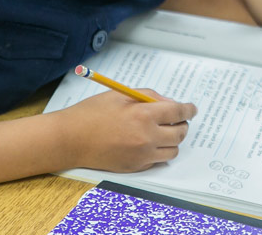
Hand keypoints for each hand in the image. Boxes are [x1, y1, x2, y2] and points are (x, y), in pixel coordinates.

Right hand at [56, 90, 197, 172]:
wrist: (71, 139)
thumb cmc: (92, 113)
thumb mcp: (120, 94)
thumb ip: (148, 96)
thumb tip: (169, 103)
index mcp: (143, 114)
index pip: (178, 112)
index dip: (188, 109)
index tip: (191, 109)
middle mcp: (146, 137)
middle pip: (180, 133)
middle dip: (182, 124)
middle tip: (177, 119)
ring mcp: (142, 155)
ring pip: (173, 150)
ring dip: (172, 140)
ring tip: (162, 132)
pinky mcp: (135, 166)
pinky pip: (158, 160)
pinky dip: (158, 151)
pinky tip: (147, 143)